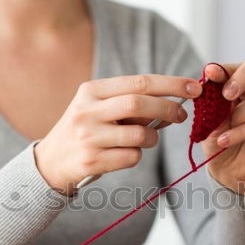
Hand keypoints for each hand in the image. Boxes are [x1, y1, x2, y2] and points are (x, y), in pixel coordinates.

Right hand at [35, 75, 202, 194]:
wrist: (50, 162)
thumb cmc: (85, 131)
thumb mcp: (99, 109)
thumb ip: (131, 103)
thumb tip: (175, 102)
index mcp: (91, 91)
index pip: (139, 82)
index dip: (171, 84)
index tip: (193, 88)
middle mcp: (87, 111)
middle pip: (139, 103)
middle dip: (168, 109)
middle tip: (182, 115)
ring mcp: (88, 137)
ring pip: (140, 135)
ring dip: (152, 139)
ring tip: (145, 140)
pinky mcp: (91, 161)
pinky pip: (131, 157)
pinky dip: (136, 156)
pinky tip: (123, 155)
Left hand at [202, 54, 244, 195]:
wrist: (229, 167)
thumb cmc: (219, 137)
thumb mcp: (208, 119)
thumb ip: (210, 103)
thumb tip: (206, 88)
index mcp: (241, 81)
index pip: (236, 66)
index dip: (224, 68)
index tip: (209, 74)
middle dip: (243, 75)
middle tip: (227, 94)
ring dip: (240, 114)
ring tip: (223, 132)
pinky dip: (241, 131)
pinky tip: (225, 140)